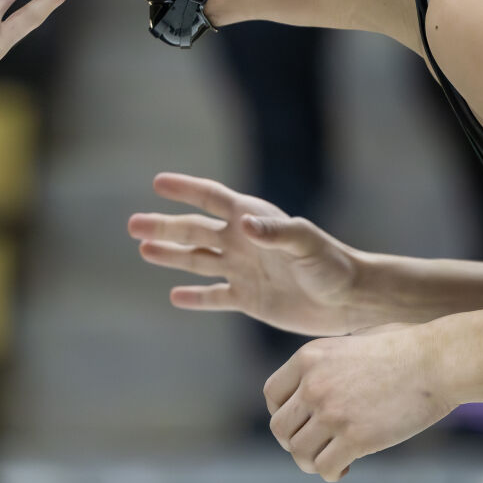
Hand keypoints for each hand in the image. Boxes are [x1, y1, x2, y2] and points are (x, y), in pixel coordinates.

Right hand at [128, 173, 365, 335]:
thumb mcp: (306, 244)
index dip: (185, 189)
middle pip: (194, 231)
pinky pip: (215, 297)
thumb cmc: (332, 265)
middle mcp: (242, 242)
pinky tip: (175, 296)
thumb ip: (276, 232)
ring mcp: (243, 271)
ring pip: (197, 261)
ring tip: (143, 249)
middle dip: (164, 227)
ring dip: (170, 256)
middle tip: (132, 224)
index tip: (158, 183)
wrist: (349, 300)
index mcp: (253, 220)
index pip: (211, 199)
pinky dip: (195, 298)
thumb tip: (244, 223)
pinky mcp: (249, 299)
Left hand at [264, 326, 453, 481]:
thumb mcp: (354, 341)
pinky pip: (325, 468)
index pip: (272, 395)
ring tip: (332, 458)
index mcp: (309, 357)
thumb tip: (320, 382)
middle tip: (318, 444)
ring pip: (298, 453)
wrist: (438, 361)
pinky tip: (347, 467)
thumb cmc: (405, 347)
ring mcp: (332, 412)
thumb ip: (331, 361)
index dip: (284, 413)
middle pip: (279, 429)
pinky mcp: (356, 438)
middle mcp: (313, 385)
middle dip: (296, 441)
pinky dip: (332, 473)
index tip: (304, 421)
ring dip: (311, 461)